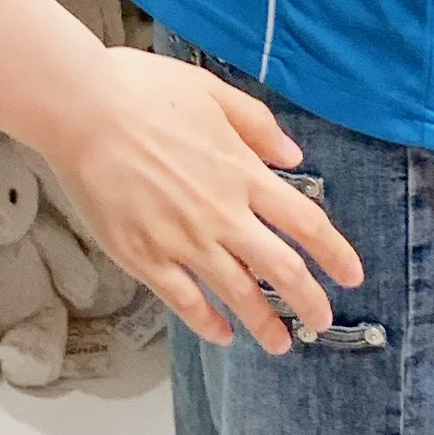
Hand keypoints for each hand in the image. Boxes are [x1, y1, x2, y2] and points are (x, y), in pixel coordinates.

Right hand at [46, 51, 363, 354]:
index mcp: (242, 172)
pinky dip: (208, 322)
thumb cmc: (141, 90)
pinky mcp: (145, 255)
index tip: (352, 276)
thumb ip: (257, 125)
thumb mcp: (211, 91)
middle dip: (310, 301)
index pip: (305, 222)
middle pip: (281, 269)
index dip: (335, 253)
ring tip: (280, 344)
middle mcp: (221, 213)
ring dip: (264, 324)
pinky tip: (221, 334)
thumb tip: (294, 157)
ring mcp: (183, 239)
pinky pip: (185, 300)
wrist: (81, 108)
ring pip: (238, 294)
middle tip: (323, 321)